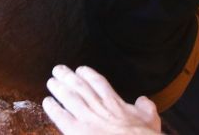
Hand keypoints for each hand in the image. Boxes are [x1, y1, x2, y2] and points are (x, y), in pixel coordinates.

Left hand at [43, 65, 160, 134]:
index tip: (80, 69)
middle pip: (80, 87)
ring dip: (59, 88)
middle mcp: (99, 106)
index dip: (88, 75)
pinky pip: (61, 117)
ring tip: (51, 81)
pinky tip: (47, 102)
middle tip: (58, 69)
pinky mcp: (77, 130)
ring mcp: (87, 118)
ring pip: (70, 98)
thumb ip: (145, 106)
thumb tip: (143, 99)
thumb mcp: (151, 118)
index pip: (98, 83)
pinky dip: (53, 108)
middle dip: (68, 77)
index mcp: (114, 102)